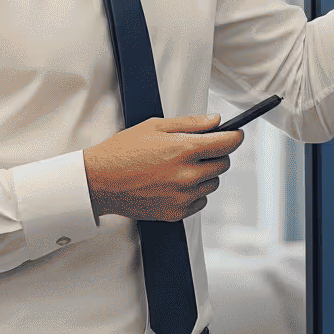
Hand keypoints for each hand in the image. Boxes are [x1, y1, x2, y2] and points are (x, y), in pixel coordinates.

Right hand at [83, 115, 242, 221]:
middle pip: (223, 164)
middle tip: (197, 149)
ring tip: (180, 167)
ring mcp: (182, 197)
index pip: (228, 144)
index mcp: (184, 150)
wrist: (98, 182)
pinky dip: (194, 192)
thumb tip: (216, 121)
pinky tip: (174, 183)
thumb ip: (191, 123)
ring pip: (213, 183)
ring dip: (205, 174)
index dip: (234, 136)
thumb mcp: (155, 127)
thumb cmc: (122, 152)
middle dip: (216, 154)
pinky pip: (200, 201)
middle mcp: (187, 175)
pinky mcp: (176, 213)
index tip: (234, 134)